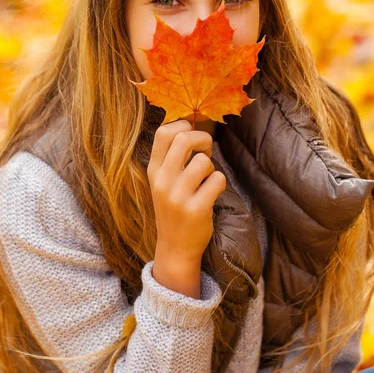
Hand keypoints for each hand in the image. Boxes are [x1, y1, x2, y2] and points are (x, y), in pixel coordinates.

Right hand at [147, 119, 225, 264]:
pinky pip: (217, 180)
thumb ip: (172, 157)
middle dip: (203, 138)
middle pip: (184, 139)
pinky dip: (220, 183)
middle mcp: (162, 182)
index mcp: (153, 170)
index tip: (191, 135)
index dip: (183, 125)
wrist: (175, 247)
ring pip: (204, 161)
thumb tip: (191, 125)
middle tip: (206, 150)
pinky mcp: (196, 209)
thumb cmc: (174, 207)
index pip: (163, 132)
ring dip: (212, 167)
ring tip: (206, 179)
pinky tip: (211, 193)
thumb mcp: (163, 181)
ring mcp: (178, 197)